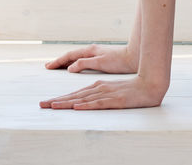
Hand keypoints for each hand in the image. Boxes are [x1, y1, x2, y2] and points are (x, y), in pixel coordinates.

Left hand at [40, 76, 165, 109]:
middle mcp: (99, 88)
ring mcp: (106, 94)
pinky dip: (86, 105)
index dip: (60, 98)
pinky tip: (77, 107)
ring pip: (82, 99)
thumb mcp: (112, 92)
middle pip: (74, 96)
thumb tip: (85, 102)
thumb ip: (99, 95)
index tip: (47, 103)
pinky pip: (98, 103)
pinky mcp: (115, 100)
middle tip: (42, 104)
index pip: (75, 94)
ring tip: (52, 106)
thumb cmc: (132, 90)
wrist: (150, 85)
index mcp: (98, 86)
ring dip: (66, 102)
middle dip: (57, 100)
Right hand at [44, 43, 137, 74]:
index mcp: (90, 51)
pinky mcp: (101, 58)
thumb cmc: (120, 60)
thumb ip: (84, 63)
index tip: (48, 66)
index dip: (58, 62)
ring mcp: (96, 54)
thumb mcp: (100, 62)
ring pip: (77, 58)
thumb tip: (69, 68)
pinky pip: (83, 60)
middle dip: (60, 61)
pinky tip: (76, 68)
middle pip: (71, 56)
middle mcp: (92, 51)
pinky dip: (75, 64)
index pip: (69, 55)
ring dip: (67, 62)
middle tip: (48, 66)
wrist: (135, 57)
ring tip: (58, 67)